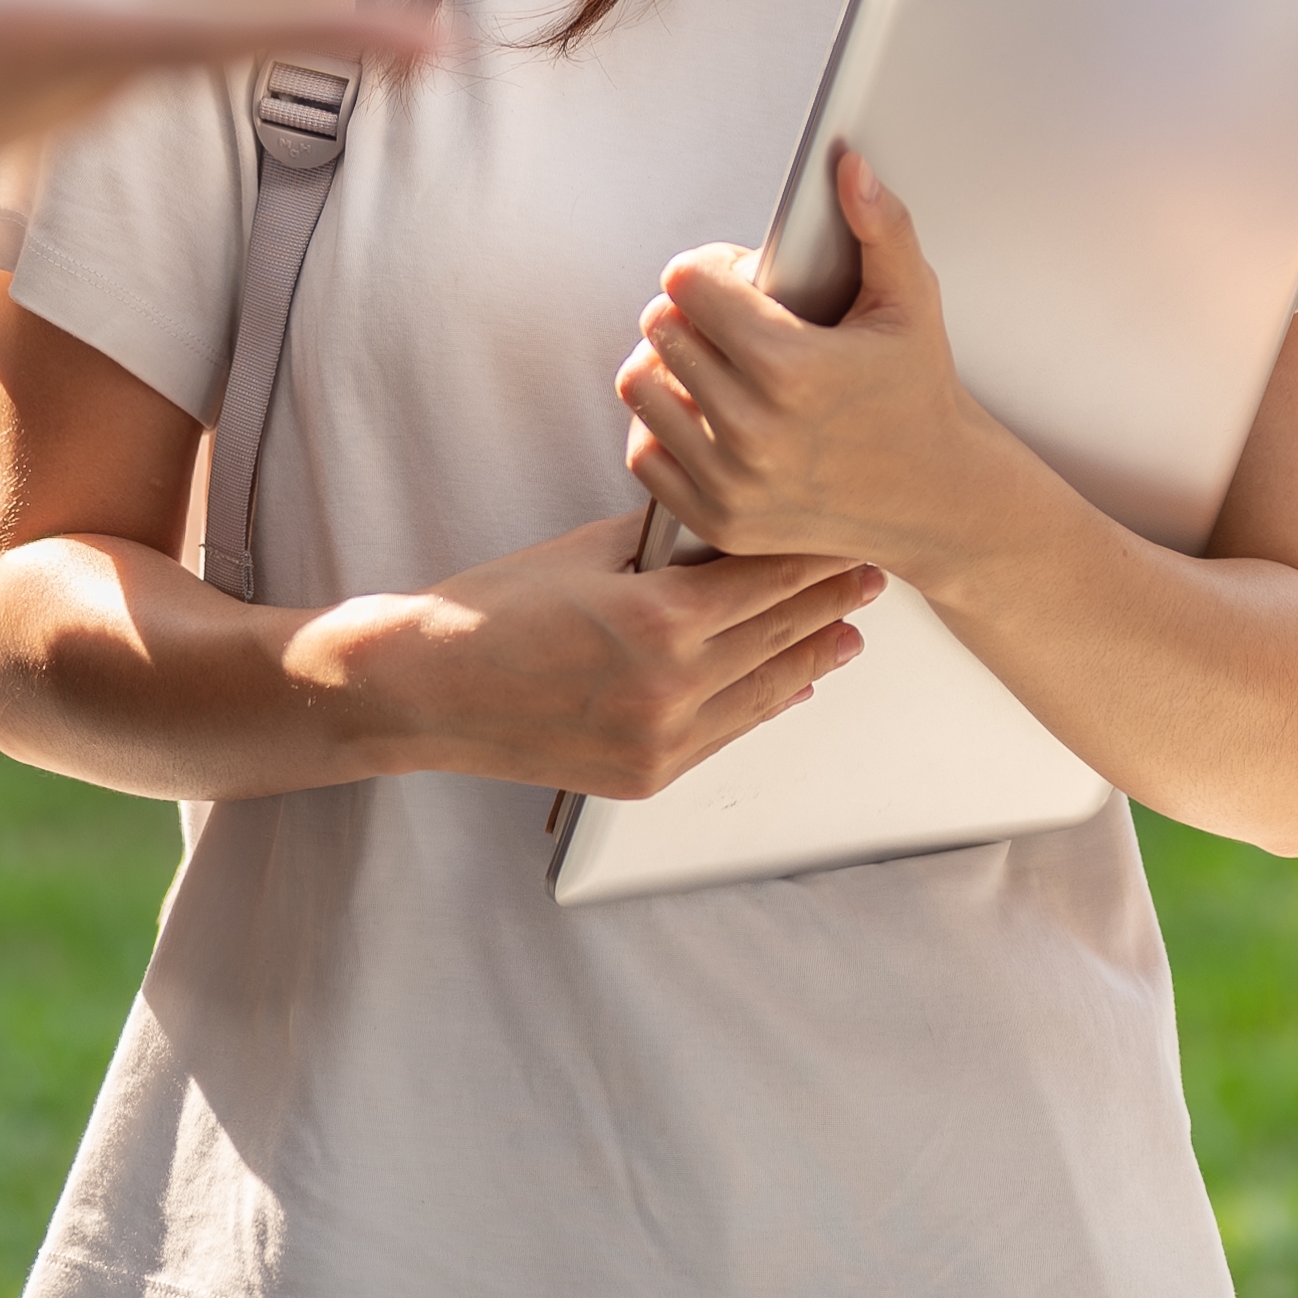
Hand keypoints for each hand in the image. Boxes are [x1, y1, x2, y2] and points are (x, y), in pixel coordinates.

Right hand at [301, 509, 879, 796]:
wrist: (426, 688)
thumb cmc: (495, 608)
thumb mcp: (590, 551)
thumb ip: (667, 541)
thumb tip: (728, 523)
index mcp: (662, 620)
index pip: (768, 577)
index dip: (817, 553)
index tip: (850, 531)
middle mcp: (673, 688)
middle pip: (780, 632)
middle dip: (829, 598)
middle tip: (871, 571)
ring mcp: (664, 740)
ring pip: (768, 689)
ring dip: (814, 653)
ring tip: (851, 628)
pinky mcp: (648, 774)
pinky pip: (729, 731)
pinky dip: (768, 700)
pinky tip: (795, 681)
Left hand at [615, 149, 1036, 580]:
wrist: (939, 499)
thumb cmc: (919, 394)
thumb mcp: (911, 303)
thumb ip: (881, 227)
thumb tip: (848, 166)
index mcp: (792, 364)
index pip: (686, 284)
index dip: (707, 268)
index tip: (735, 278)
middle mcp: (755, 428)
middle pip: (660, 330)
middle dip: (689, 312)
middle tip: (728, 320)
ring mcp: (733, 481)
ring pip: (640, 388)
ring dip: (667, 366)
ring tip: (711, 362)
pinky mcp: (719, 520)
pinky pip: (643, 454)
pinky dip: (662, 428)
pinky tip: (704, 413)